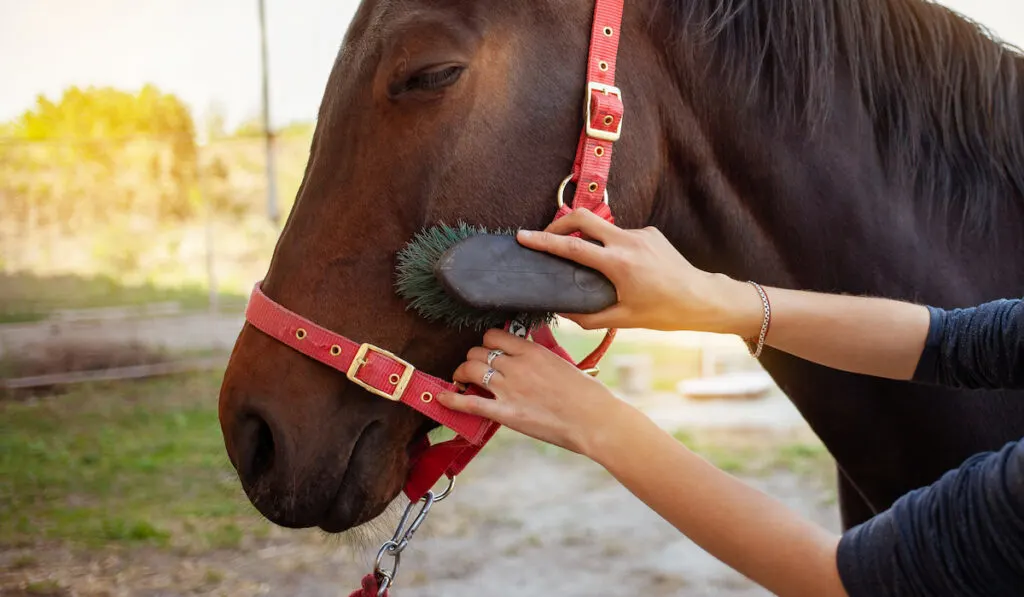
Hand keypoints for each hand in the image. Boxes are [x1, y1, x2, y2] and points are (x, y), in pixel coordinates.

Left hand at [436, 328, 627, 455]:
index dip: (486, 344)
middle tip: (474, 369)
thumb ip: (540, 355)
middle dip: (472, 359)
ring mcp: (509, 389)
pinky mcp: (506, 413)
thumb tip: (527, 351)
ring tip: (461, 380)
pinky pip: (470, 402)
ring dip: (461, 373)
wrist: (594, 420)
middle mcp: (516, 365)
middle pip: (477, 352)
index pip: (493, 337)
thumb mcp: (562, 363)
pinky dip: (452, 399)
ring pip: (470, 369)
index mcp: (531, 351)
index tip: (487, 351)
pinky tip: (442, 397)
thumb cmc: (586, 394)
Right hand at [515, 208, 760, 334]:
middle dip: (559, 222)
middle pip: (583, 217)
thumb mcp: (623, 320)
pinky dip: (611, 245)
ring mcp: (641, 233)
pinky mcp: (650, 232)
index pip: (573, 247)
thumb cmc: (664, 312)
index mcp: (619, 264)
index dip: (544, 240)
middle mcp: (628, 242)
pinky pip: (621, 234)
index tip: (524, 236)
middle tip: (545, 234)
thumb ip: (588, 317)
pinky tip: (618, 266)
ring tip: (584, 259)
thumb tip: (562, 311)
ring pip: (603, 227)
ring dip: (588, 237)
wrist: (702, 298)